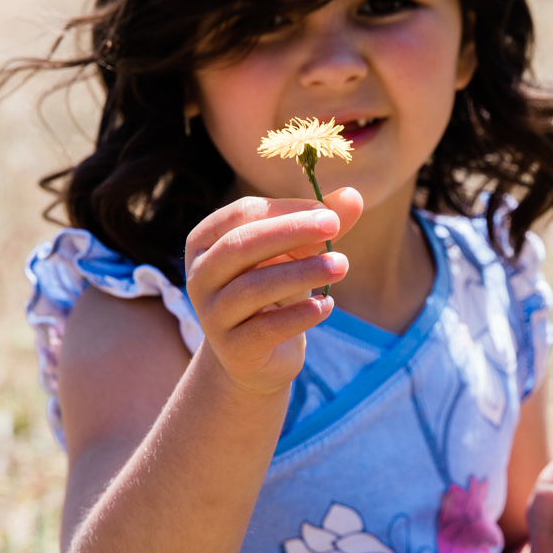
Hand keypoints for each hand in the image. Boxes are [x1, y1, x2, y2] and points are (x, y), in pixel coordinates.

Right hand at [183, 189, 362, 395]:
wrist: (257, 357)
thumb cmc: (274, 292)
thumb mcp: (295, 255)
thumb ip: (319, 226)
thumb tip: (353, 195)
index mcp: (206, 241)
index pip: (243, 214)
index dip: (286, 209)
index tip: (328, 213)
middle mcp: (199, 276)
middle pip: (240, 245)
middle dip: (290, 232)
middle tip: (334, 226)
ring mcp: (211, 315)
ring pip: (253, 287)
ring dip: (302, 273)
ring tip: (342, 265)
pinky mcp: (232, 349)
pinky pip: (266, 329)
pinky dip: (300, 315)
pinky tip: (327, 305)